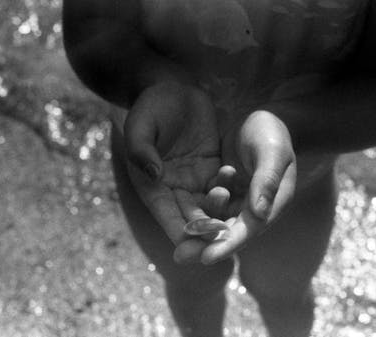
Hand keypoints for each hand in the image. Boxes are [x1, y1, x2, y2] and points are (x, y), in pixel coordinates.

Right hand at [123, 82, 226, 263]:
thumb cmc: (151, 105)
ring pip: (208, 205)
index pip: (165, 213)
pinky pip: (222, 185)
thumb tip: (153, 174)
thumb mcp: (140, 123)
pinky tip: (235, 186)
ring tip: (228, 210)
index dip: (178, 230)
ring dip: (219, 213)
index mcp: (151, 183)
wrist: (174, 88)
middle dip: (203, 232)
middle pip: (189, 216)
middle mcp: (172, 187)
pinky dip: (228, 190)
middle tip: (219, 242)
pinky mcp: (212, 169)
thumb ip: (141, 148)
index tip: (191, 245)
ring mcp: (194, 179)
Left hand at [194, 110, 296, 263]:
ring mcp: (239, 199)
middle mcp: (256, 206)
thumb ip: (266, 181)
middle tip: (180, 257)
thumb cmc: (272, 132)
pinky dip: (196, 209)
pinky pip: (208, 204)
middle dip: (206, 244)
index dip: (227, 244)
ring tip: (177, 241)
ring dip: (198, 230)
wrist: (263, 117)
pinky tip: (179, 212)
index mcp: (272, 202)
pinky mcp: (226, 189)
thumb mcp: (272, 152)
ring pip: (217, 220)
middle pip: (230, 231)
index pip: (249, 229)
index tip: (206, 258)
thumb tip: (259, 214)